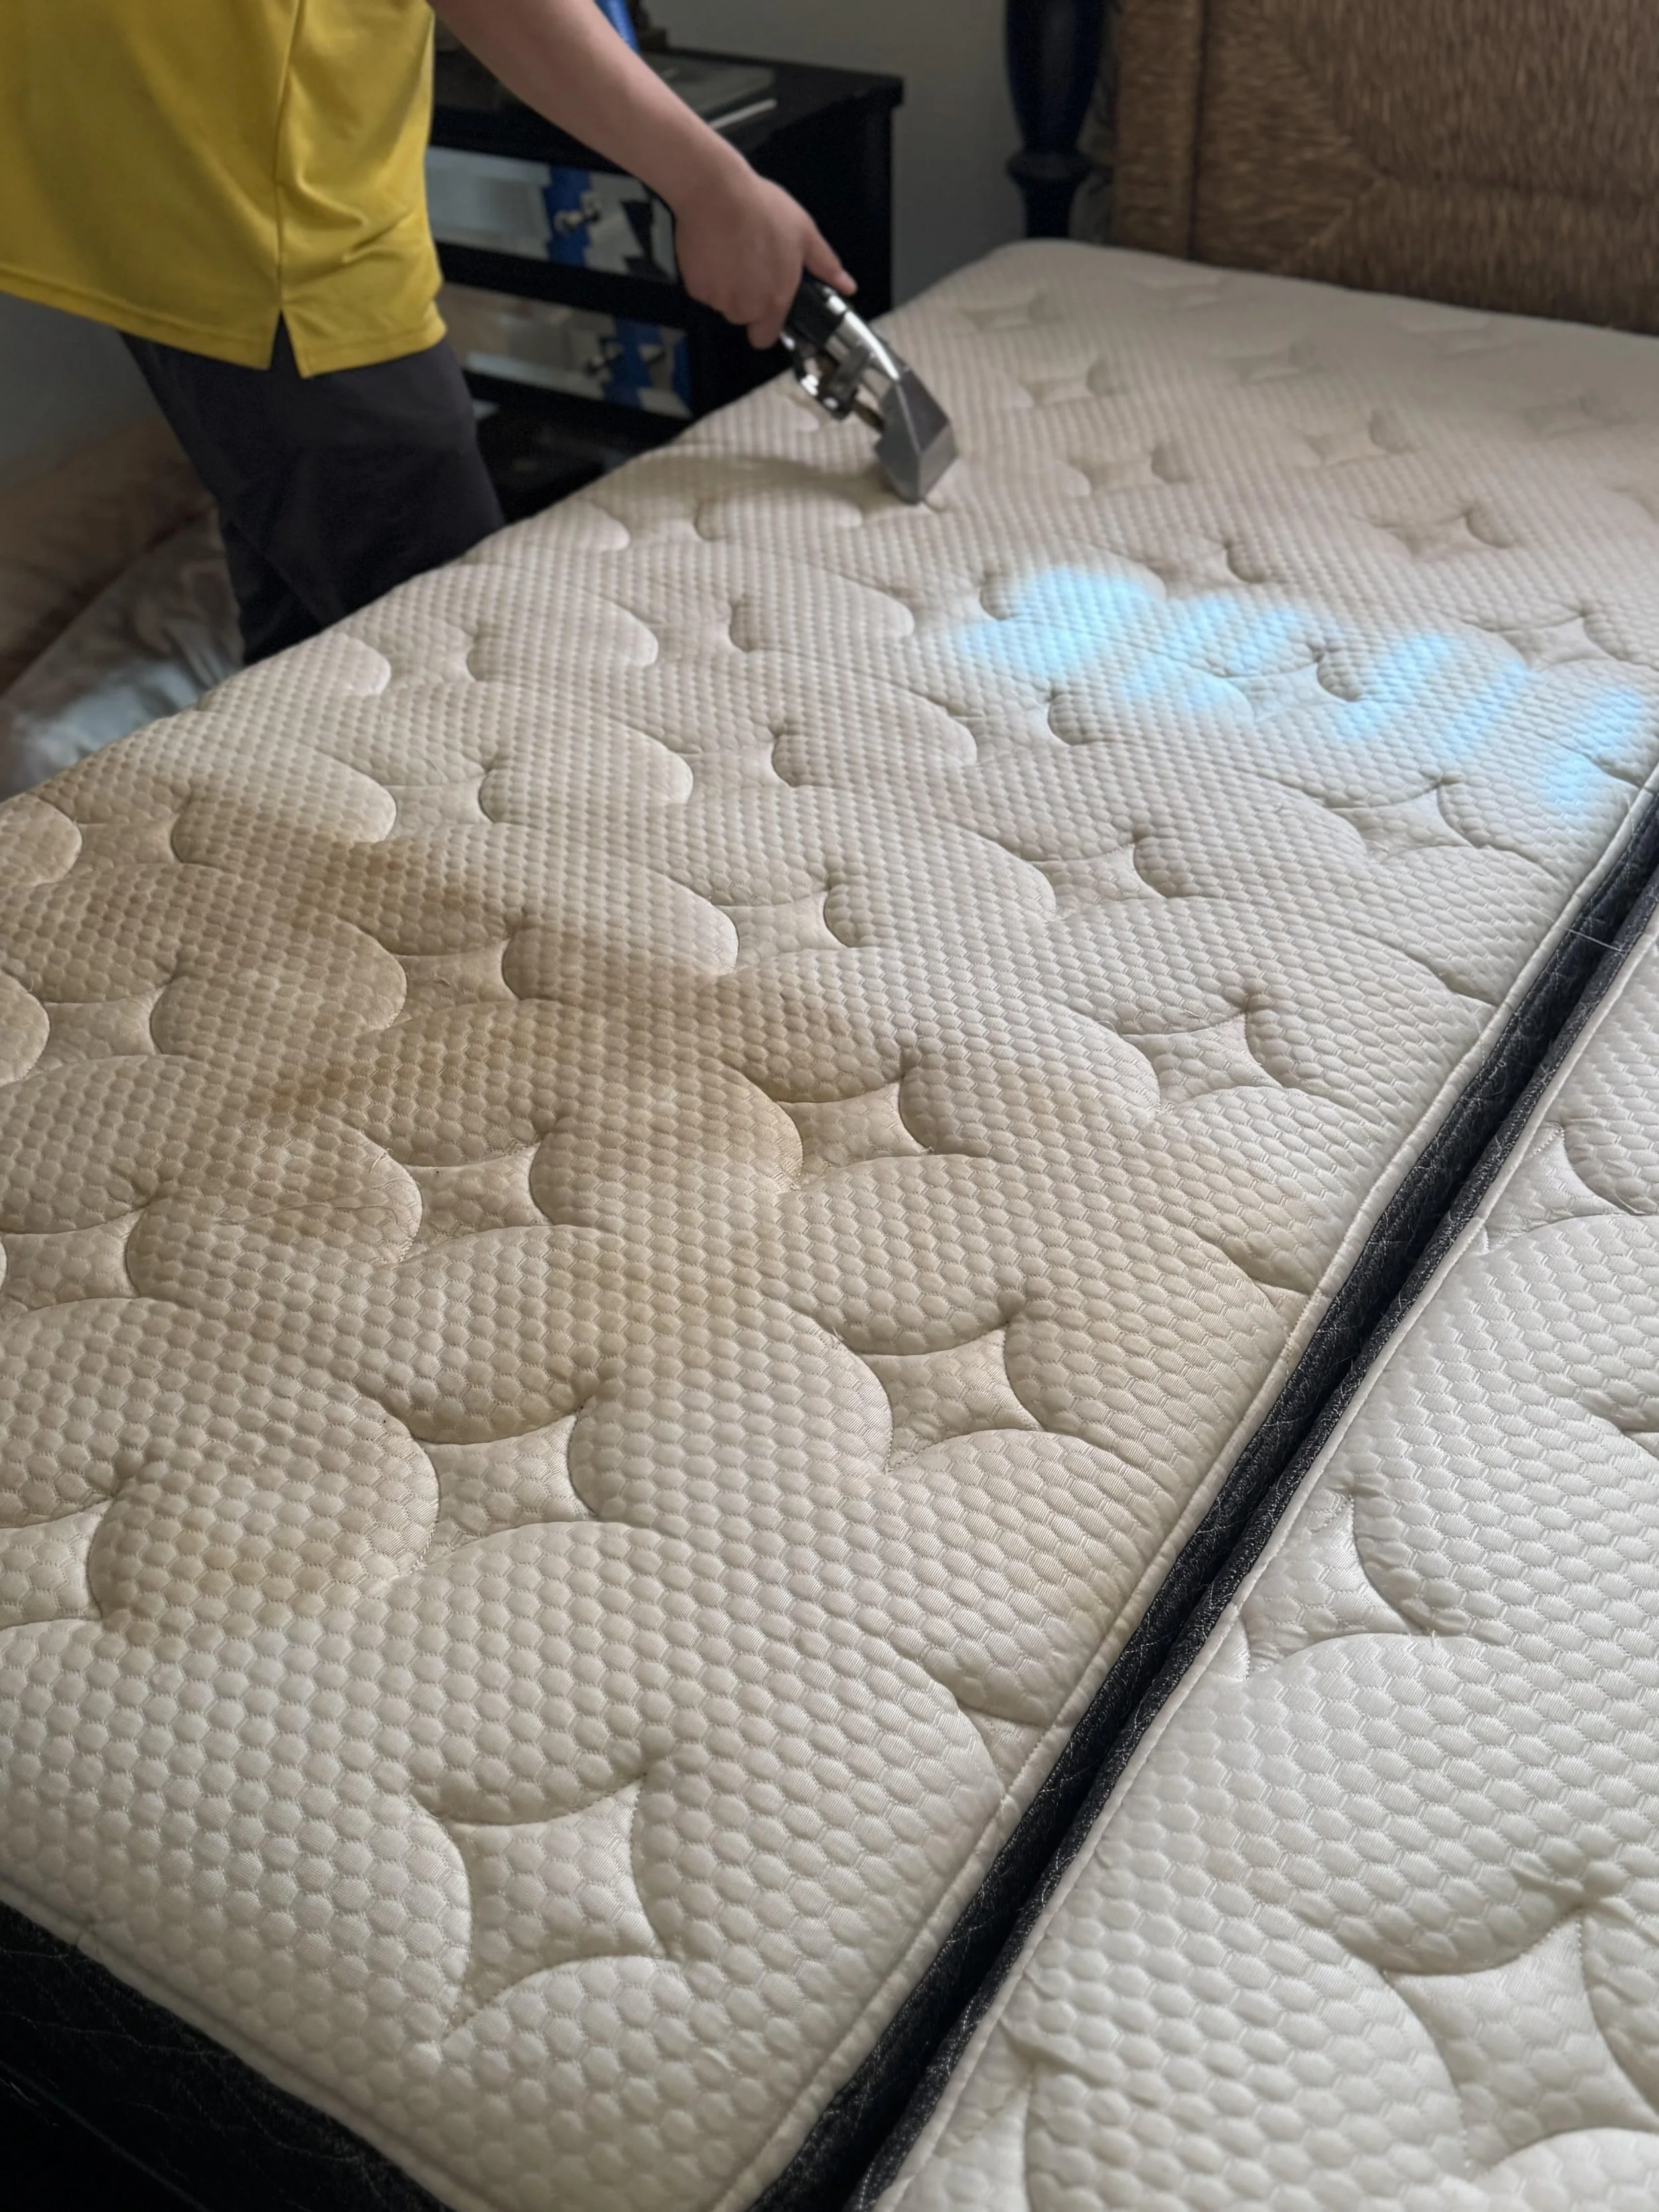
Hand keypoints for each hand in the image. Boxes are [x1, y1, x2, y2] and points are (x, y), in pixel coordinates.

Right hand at [672, 156, 853, 349]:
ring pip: (722, 302)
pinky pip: (702, 289)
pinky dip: (706, 275)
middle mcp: (746, 307)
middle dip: (744, 298)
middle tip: (747, 263)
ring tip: (730, 251)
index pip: (765, 338)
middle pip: (743, 317)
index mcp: (775, 300)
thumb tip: (848, 286)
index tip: (765, 305)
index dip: (765, 324)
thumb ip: (826, 265)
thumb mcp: (804, 233)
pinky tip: (712, 250)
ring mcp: (718, 299)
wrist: (716, 192)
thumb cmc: (762, 210)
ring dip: (725, 286)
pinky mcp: (695, 287)